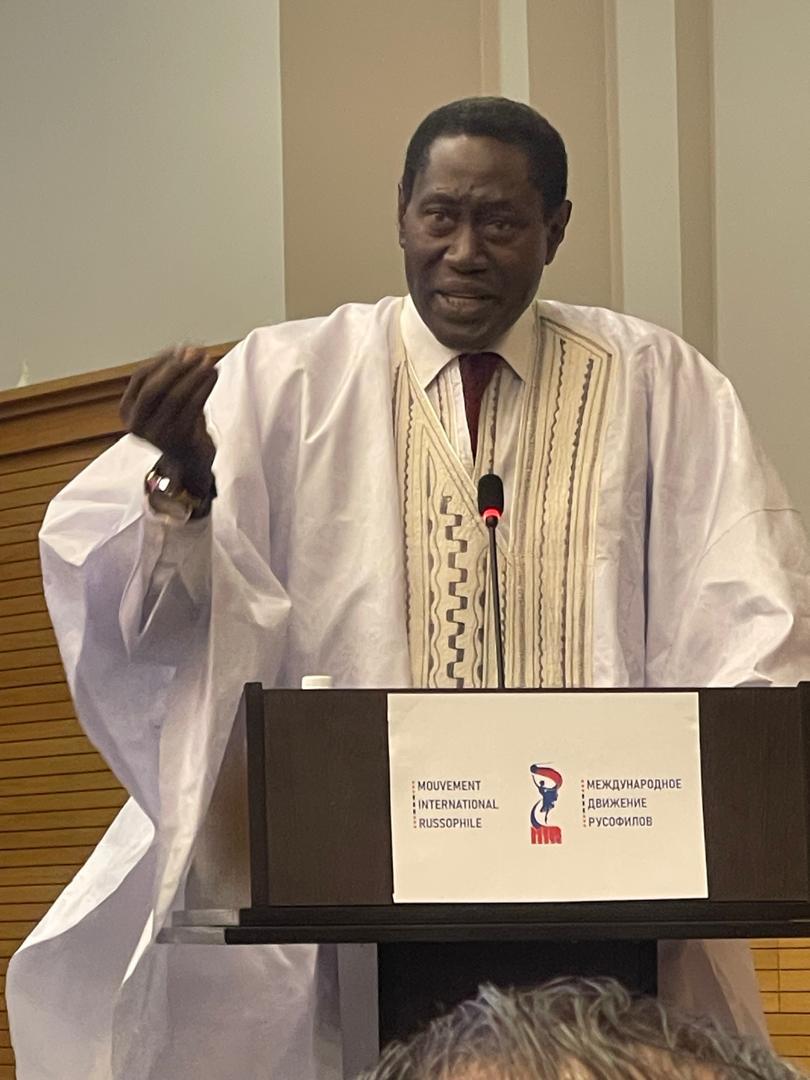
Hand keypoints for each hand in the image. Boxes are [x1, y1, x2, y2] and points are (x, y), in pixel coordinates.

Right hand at [120, 345, 217, 495]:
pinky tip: (214, 375)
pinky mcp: (179, 440)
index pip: (140, 376)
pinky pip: (193, 407)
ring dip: (194, 374)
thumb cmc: (180, 424)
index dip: (162, 359)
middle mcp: (137, 425)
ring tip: (209, 361)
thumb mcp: (168, 400)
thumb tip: (190, 349)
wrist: (190, 461)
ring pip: (176, 396)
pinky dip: (204, 387)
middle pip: (154, 387)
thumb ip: (175, 376)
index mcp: (127, 412)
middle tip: (196, 352)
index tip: (181, 347)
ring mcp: (157, 435)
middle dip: (176, 366)